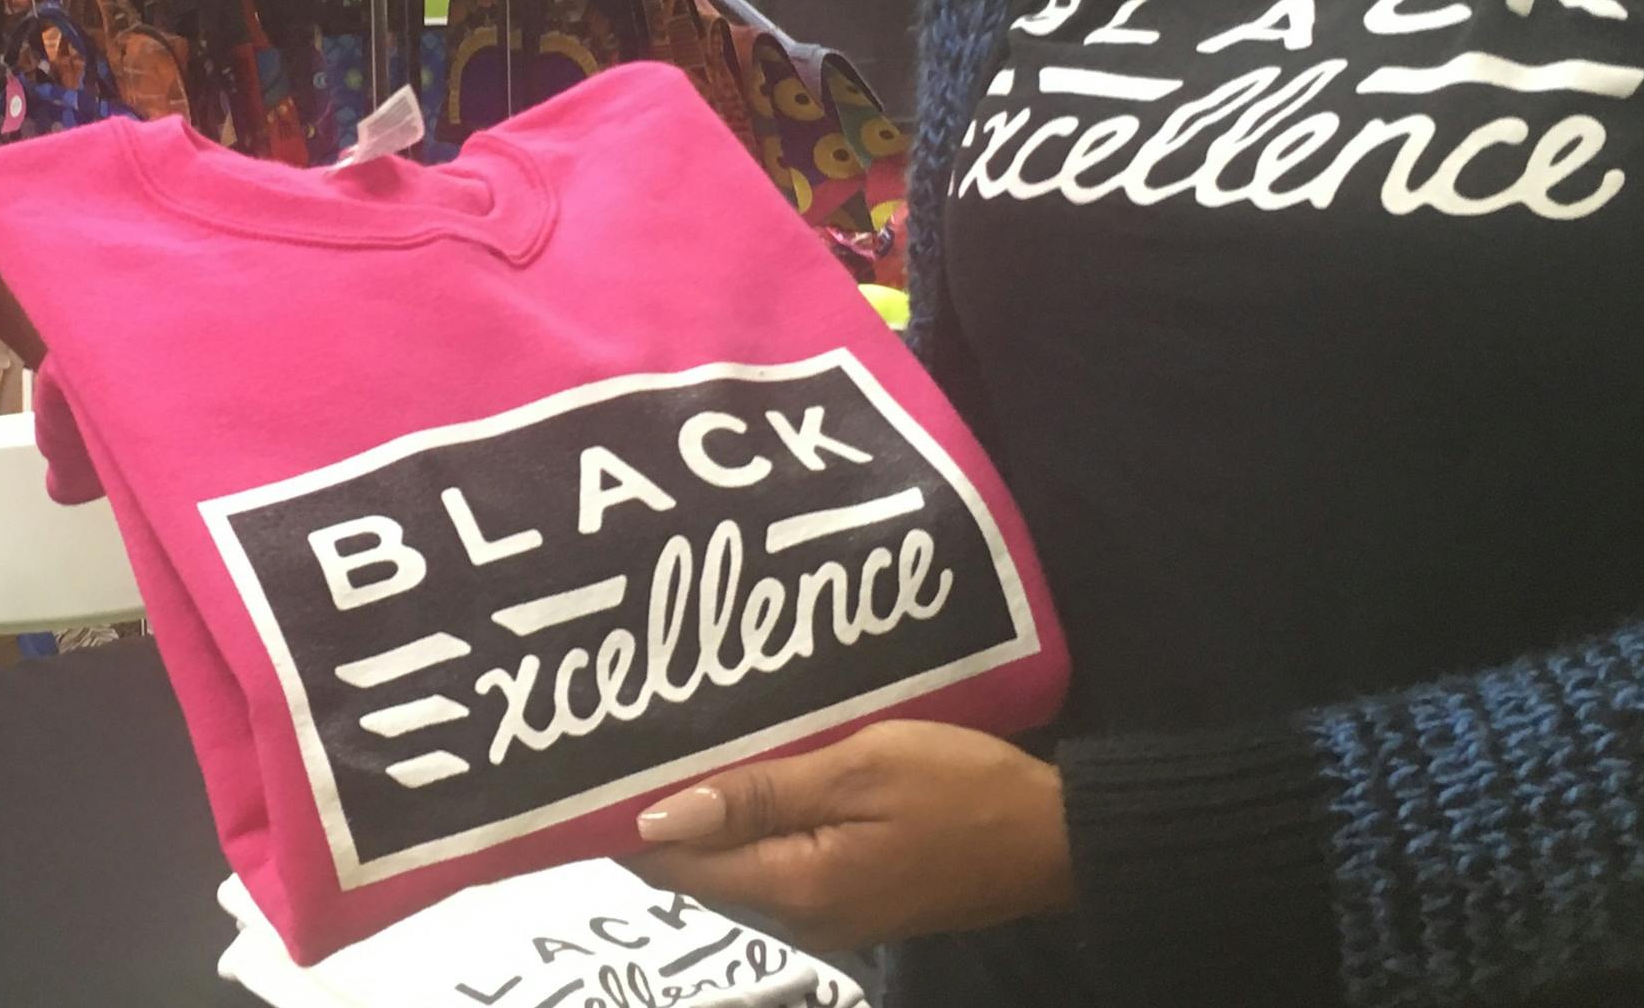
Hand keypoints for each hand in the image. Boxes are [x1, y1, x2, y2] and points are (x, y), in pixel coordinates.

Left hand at [632, 721, 1071, 953]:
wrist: (1051, 837)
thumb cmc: (958, 788)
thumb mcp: (860, 769)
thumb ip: (760, 794)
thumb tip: (654, 818)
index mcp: (795, 884)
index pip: (679, 860)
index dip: (628, 820)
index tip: (592, 764)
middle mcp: (801, 912)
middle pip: (703, 865)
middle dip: (662, 810)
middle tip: (626, 733)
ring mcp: (829, 907)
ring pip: (739, 859)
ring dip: (705, 811)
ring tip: (673, 737)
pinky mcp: (854, 891)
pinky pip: (778, 856)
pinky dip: (749, 817)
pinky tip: (746, 769)